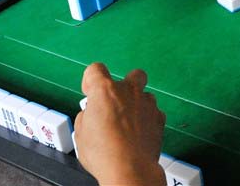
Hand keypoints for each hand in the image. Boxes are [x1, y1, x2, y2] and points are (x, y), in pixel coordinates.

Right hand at [75, 63, 165, 185]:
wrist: (130, 169)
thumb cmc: (103, 153)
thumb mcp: (80, 134)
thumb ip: (86, 116)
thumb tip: (91, 114)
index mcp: (105, 91)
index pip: (96, 69)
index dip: (90, 80)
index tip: (90, 92)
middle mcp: (128, 91)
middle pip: (132, 74)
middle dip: (125, 85)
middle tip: (116, 103)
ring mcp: (146, 103)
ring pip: (144, 95)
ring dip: (136, 105)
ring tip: (126, 125)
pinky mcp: (159, 117)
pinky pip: (153, 112)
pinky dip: (147, 119)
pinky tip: (138, 134)